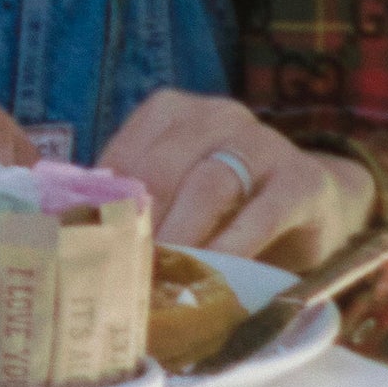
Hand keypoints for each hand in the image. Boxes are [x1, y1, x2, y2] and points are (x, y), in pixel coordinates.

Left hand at [99, 90, 374, 270]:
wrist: (313, 209)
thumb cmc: (225, 206)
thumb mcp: (176, 196)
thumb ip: (133, 202)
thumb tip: (75, 234)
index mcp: (172, 113)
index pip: (126, 155)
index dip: (105, 204)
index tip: (90, 245)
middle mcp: (217, 115)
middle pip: (163, 167)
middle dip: (139, 220)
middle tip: (122, 266)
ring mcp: (264, 143)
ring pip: (209, 185)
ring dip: (181, 234)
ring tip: (162, 274)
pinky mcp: (303, 180)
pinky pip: (263, 213)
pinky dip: (234, 244)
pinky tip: (216, 272)